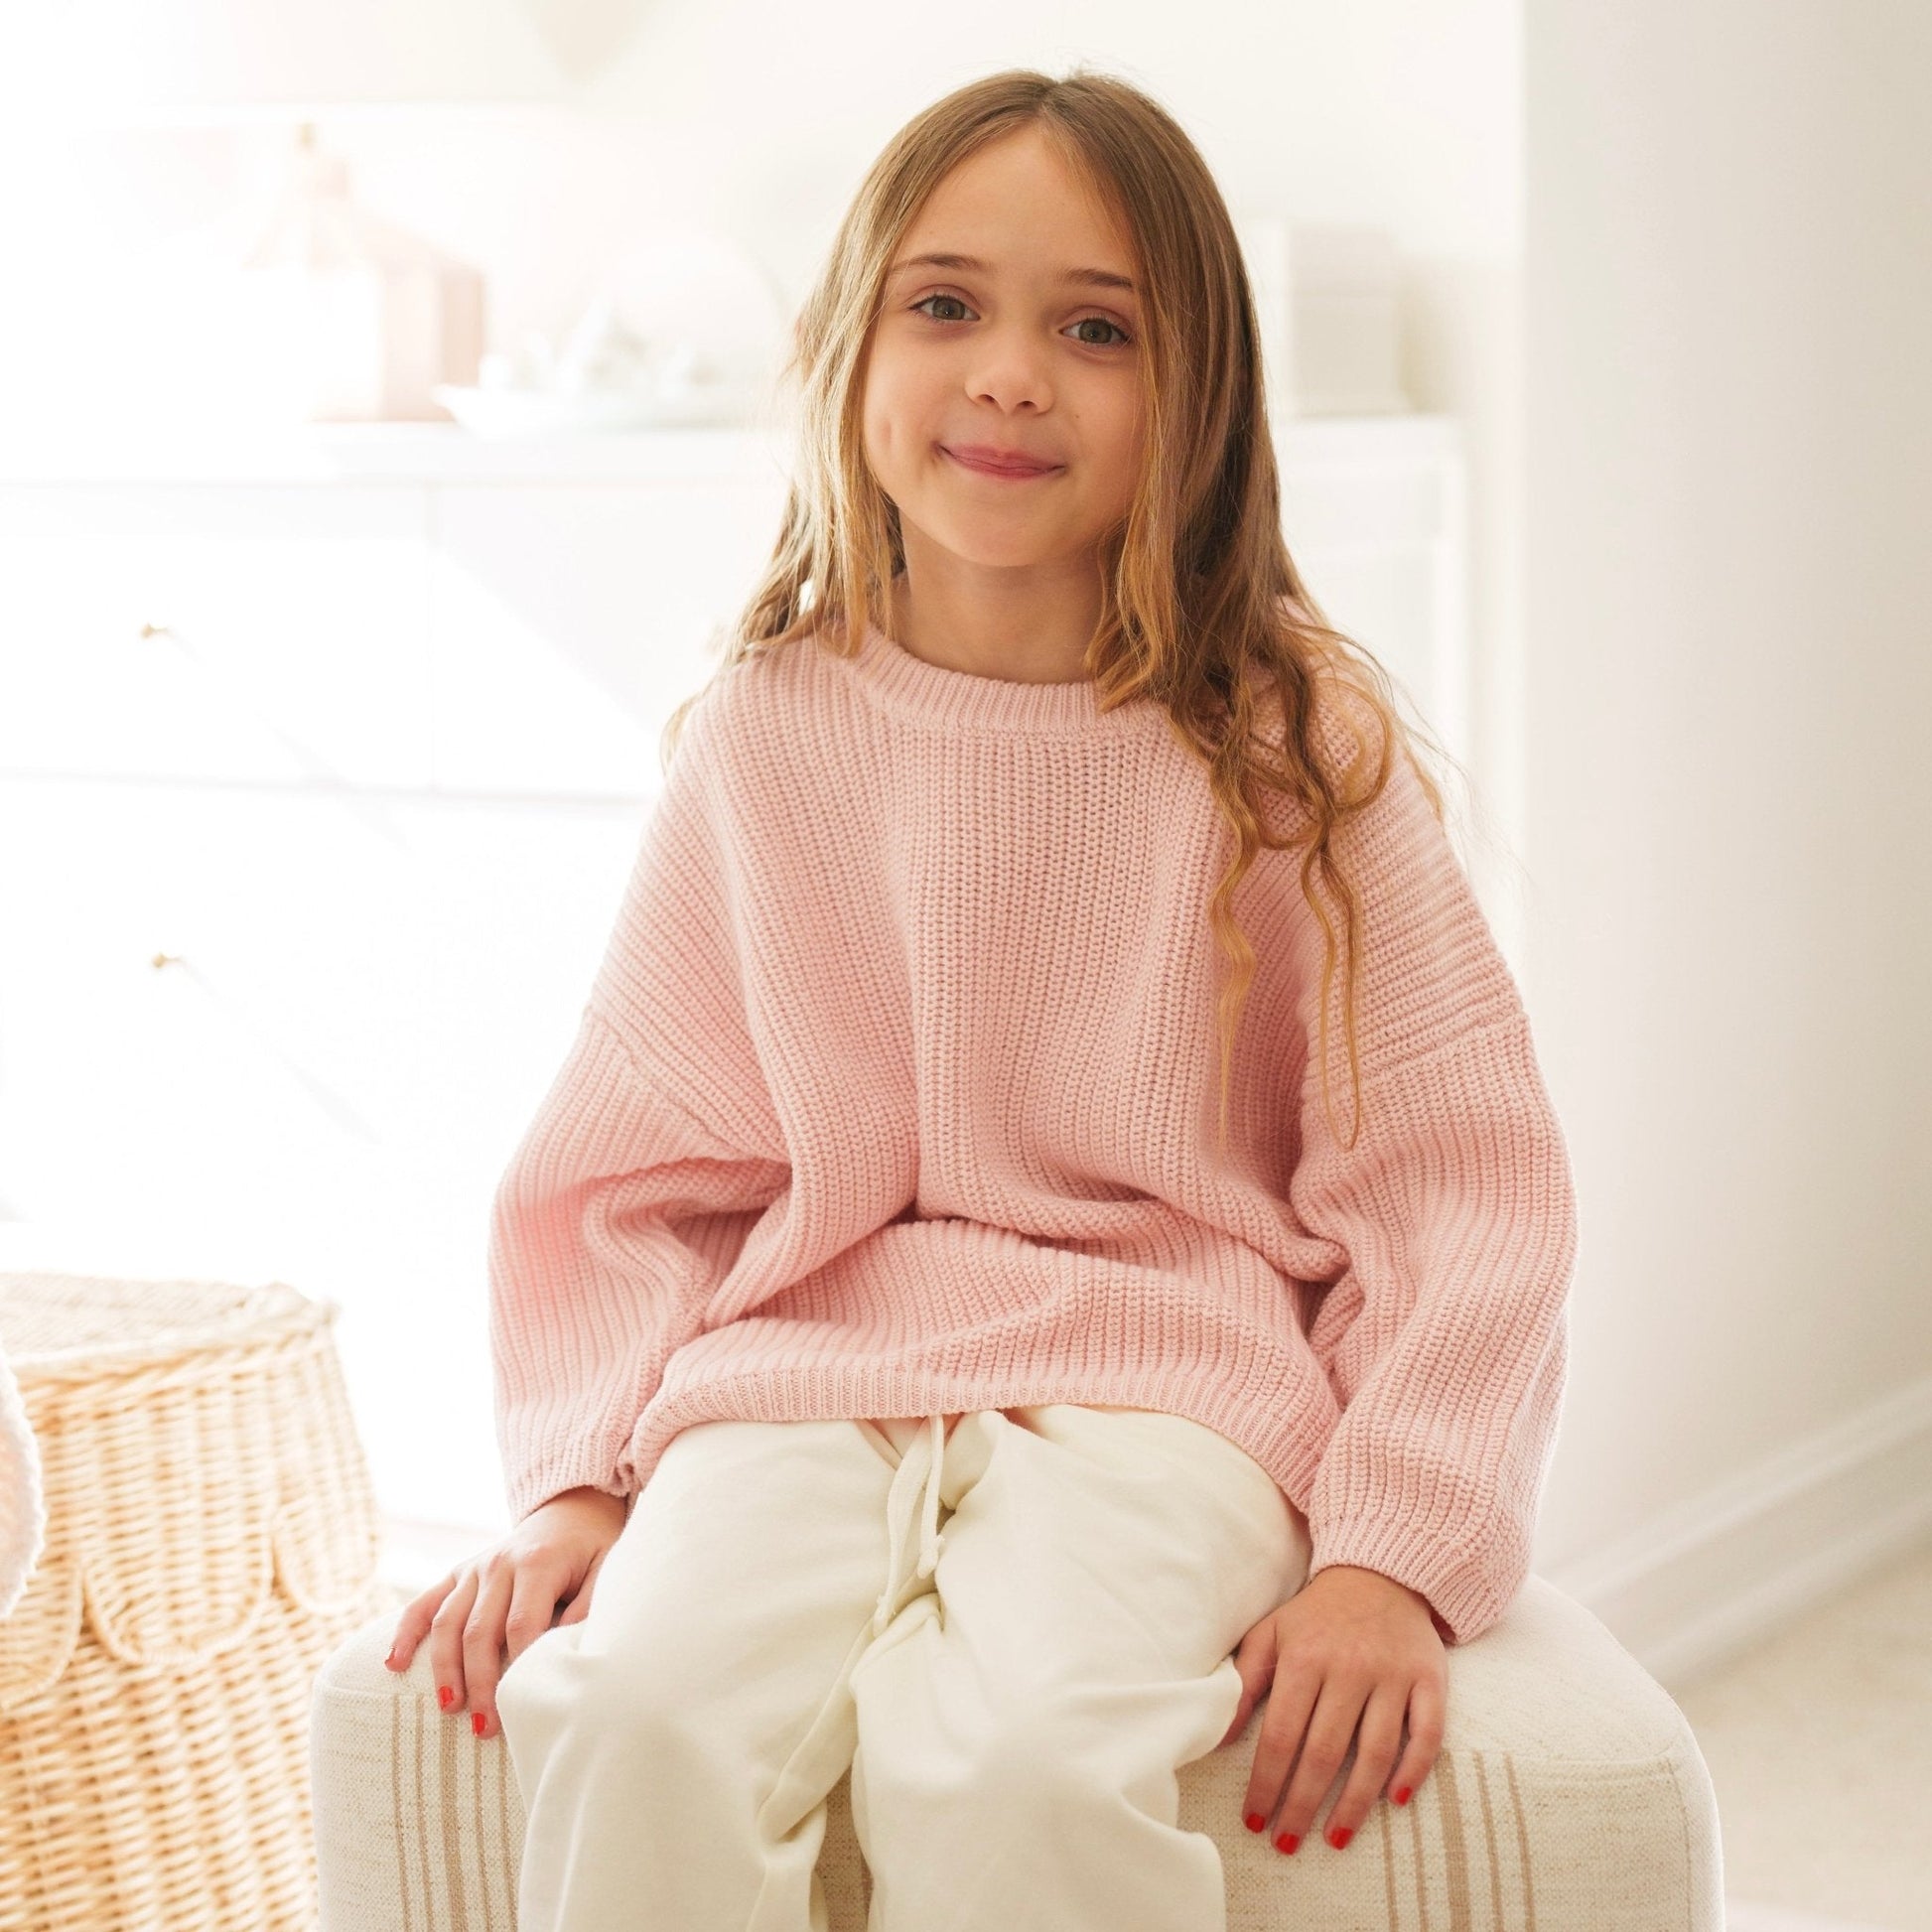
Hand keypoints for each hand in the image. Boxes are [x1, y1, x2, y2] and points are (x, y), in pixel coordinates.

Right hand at [383, 1486, 628, 1739]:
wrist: (571, 1510)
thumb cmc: (592, 1550)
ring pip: (448, 1622)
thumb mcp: (607, 1569)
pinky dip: (406, 1632)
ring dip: (446, 1668)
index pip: (521, 1625)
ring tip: (451, 1708)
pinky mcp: (458, 1573)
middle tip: (485, 1726)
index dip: (520, 1667)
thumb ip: (590, 1606)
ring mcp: (474, 1568)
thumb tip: (566, 1649)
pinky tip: (393, 1664)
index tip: (524, 1703)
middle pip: (481, 1631)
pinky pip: (424, 1602)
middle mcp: (499, 1563)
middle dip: (481, 1682)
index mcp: (537, 1563)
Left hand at [1221, 1563, 1446, 1853]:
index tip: (1254, 1819)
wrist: (1382, 1570)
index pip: (1281, 1735)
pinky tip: (1395, 1801)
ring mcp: (1392, 1675)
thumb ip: (1245, 1680)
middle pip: (1323, 1752)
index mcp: (1305, 1658)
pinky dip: (1414, 1770)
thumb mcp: (1272, 1633)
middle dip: (1302, 1805)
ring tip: (1335, 1838)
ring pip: (1374, 1752)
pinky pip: (1427, 1733)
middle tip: (1287, 1843)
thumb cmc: (1317, 1614)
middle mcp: (1349, 1668)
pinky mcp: (1429, 1679)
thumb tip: (1220, 1736)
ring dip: (1354, 1803)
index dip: (1266, 1783)